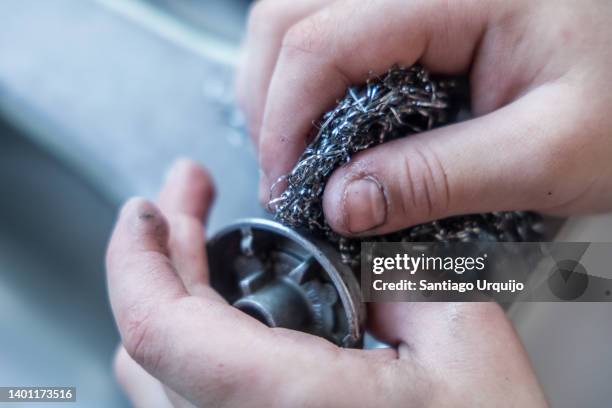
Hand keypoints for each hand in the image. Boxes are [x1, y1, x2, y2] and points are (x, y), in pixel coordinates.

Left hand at [108, 159, 546, 406]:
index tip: (147, 209)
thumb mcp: (462, 337)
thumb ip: (398, 270)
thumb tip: (347, 232)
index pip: (160, 329)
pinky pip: (183, 396)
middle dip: (165, 253)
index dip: (137, 258)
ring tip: (198, 241)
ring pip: (157, 373)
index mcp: (288, 402)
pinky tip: (223, 303)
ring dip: (172, 291)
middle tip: (187, 201)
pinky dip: (190, 334)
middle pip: (153, 339)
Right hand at [236, 0, 611, 234]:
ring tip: (298, 147)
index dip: (284, 119)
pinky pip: (335, 24)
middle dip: (269, 99)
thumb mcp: (546, 154)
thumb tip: (343, 203)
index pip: (322, 41)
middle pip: (289, 16)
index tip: (286, 185)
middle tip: (284, 170)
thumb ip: (437, 179)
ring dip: (282, 83)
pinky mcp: (419, 7)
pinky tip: (326, 117)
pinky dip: (313, 74)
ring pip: (301, 14)